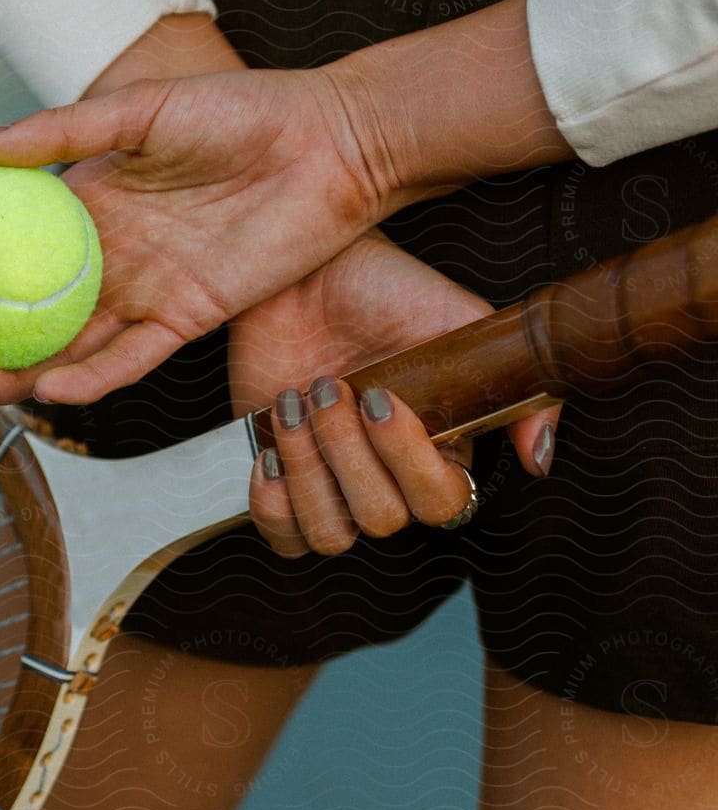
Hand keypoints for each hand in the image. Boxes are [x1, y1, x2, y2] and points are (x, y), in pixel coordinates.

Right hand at [0, 64, 382, 405]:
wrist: (331, 146)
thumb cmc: (241, 112)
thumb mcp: (142, 110)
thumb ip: (62, 133)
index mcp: (89, 198)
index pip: (2, 235)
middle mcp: (110, 251)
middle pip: (22, 304)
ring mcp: (147, 289)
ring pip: (68, 343)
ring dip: (16, 368)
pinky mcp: (189, 318)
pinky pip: (131, 360)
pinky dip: (91, 379)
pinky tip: (49, 388)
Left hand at [230, 231, 559, 557]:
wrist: (308, 273)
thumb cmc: (386, 292)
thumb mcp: (462, 322)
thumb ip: (516, 389)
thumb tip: (539, 458)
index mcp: (437, 450)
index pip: (442, 504)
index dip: (410, 463)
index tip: (381, 398)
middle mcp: (385, 477)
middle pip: (381, 519)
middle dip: (349, 451)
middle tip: (331, 386)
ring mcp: (331, 484)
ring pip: (330, 535)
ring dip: (309, 471)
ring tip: (296, 406)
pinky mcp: (279, 482)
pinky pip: (281, 535)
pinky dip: (271, 502)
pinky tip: (271, 448)